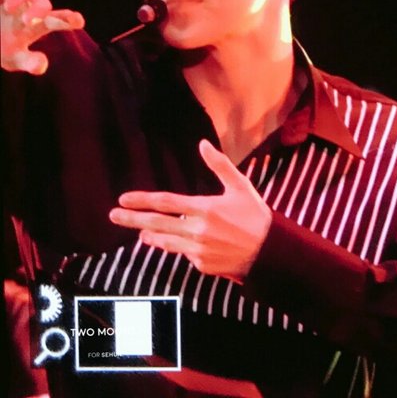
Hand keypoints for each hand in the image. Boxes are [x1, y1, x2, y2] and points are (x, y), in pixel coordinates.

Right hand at [0, 0, 84, 73]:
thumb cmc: (1, 48)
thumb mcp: (13, 60)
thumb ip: (29, 62)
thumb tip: (42, 65)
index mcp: (36, 24)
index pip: (57, 20)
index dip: (68, 19)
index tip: (79, 21)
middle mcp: (28, 6)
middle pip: (41, 1)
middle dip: (38, 9)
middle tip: (27, 21)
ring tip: (8, 8)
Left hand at [110, 139, 272, 281]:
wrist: (270, 252)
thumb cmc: (255, 216)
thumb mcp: (240, 186)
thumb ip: (219, 165)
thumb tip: (203, 144)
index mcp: (205, 209)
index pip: (165, 202)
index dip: (142, 200)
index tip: (124, 199)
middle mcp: (197, 231)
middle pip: (157, 224)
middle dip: (132, 220)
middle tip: (113, 216)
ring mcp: (198, 251)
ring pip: (166, 242)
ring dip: (150, 236)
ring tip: (140, 233)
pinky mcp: (202, 265)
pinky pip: (185, 254)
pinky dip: (180, 246)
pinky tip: (181, 242)